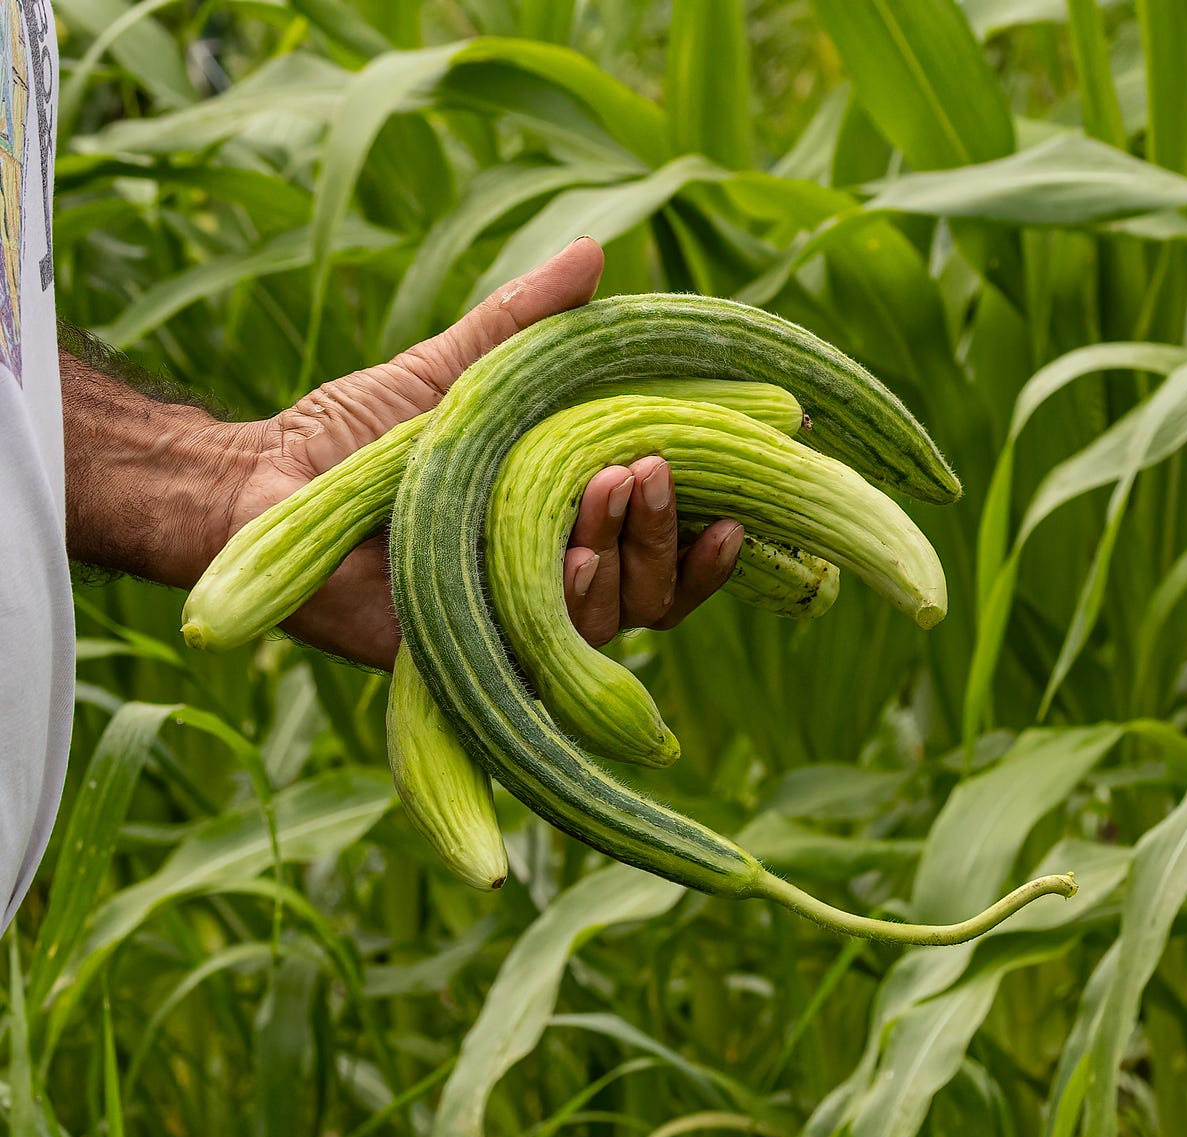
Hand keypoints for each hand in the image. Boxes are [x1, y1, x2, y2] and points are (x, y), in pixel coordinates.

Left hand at [222, 238, 742, 668]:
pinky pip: (549, 652)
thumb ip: (527, 324)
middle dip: (668, 530)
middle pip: (654, 588)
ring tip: (616, 486)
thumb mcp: (459, 368)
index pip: (666, 542)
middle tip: (652, 465)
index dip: (711, 526)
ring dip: (630, 556)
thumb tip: (595, 251)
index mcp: (568, 526)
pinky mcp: (475, 660)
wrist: (266, 481)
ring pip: (615, 617)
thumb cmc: (361, 430)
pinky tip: (577, 557)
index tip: (746, 481)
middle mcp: (555, 585)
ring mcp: (517, 628)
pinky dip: (576, 605)